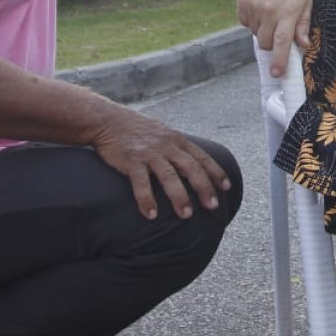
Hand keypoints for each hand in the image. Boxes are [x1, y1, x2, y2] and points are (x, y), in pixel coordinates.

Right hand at [91, 109, 231, 219]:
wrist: (108, 120)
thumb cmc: (137, 131)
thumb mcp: (163, 134)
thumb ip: (177, 149)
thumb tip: (193, 168)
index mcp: (176, 140)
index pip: (202, 157)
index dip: (216, 172)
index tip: (227, 187)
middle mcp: (166, 146)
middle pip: (190, 167)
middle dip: (203, 187)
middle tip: (213, 207)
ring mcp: (149, 153)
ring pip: (169, 175)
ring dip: (179, 196)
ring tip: (186, 215)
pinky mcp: (130, 160)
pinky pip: (140, 182)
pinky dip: (146, 198)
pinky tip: (151, 215)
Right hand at [236, 0, 311, 78]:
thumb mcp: (305, 0)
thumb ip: (303, 24)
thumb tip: (303, 45)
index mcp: (288, 11)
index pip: (282, 41)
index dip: (279, 60)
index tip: (276, 73)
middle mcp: (270, 10)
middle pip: (266, 43)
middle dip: (272, 43)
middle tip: (279, 28)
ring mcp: (254, 6)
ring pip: (256, 34)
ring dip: (263, 29)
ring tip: (271, 11)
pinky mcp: (242, 2)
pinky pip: (246, 23)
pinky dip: (252, 20)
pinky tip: (260, 5)